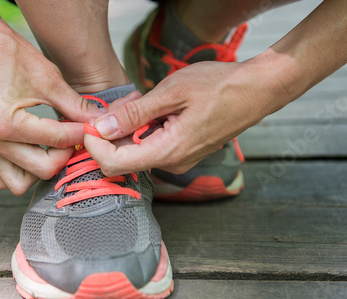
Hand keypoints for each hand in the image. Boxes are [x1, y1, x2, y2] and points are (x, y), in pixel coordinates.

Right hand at [0, 19, 100, 194]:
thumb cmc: (8, 55)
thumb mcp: (48, 77)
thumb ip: (74, 104)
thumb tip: (98, 120)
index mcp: (7, 123)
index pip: (56, 140)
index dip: (81, 133)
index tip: (91, 126)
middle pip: (42, 169)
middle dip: (63, 155)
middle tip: (71, 137)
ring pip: (18, 184)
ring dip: (38, 171)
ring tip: (50, 148)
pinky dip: (13, 174)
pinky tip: (27, 155)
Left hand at [84, 54, 286, 175]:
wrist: (257, 91)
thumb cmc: (220, 87)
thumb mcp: (172, 92)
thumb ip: (135, 113)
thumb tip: (102, 127)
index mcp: (169, 151)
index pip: (115, 163)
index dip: (94, 146)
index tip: (89, 124)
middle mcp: (172, 162)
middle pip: (124, 157)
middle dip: (112, 132)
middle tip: (119, 103)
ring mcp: (179, 159)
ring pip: (138, 149)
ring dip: (130, 126)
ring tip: (142, 99)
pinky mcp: (183, 152)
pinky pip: (153, 144)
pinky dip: (145, 127)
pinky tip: (154, 107)